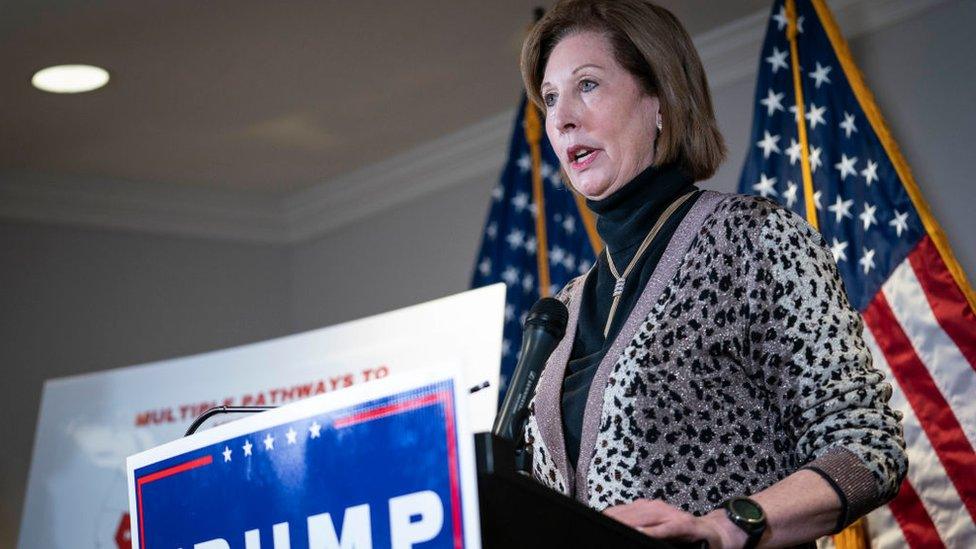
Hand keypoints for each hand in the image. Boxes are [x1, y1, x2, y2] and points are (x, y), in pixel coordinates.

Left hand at [603, 499, 747, 548]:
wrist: (713, 533)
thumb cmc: (684, 535)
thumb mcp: (658, 530)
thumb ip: (642, 529)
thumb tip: (623, 530)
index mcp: (650, 509)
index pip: (625, 511)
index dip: (611, 514)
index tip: (596, 517)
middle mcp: (659, 508)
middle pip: (631, 513)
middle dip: (615, 518)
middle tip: (600, 523)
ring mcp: (672, 515)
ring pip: (645, 517)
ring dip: (628, 522)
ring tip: (613, 526)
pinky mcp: (684, 525)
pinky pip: (665, 528)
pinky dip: (652, 531)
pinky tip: (640, 533)